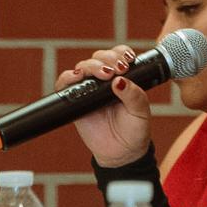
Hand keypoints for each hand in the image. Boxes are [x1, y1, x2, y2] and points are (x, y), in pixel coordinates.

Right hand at [55, 44, 150, 166]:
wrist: (122, 153)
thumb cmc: (134, 130)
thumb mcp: (140, 112)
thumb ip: (134, 96)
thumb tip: (119, 81)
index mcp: (123, 79)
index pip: (118, 56)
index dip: (120, 53)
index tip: (127, 60)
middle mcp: (104, 81)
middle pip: (99, 57)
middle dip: (107, 58)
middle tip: (117, 69)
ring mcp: (89, 90)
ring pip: (83, 67)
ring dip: (92, 65)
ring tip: (104, 74)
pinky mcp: (75, 102)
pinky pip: (65, 85)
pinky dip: (68, 77)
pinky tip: (78, 77)